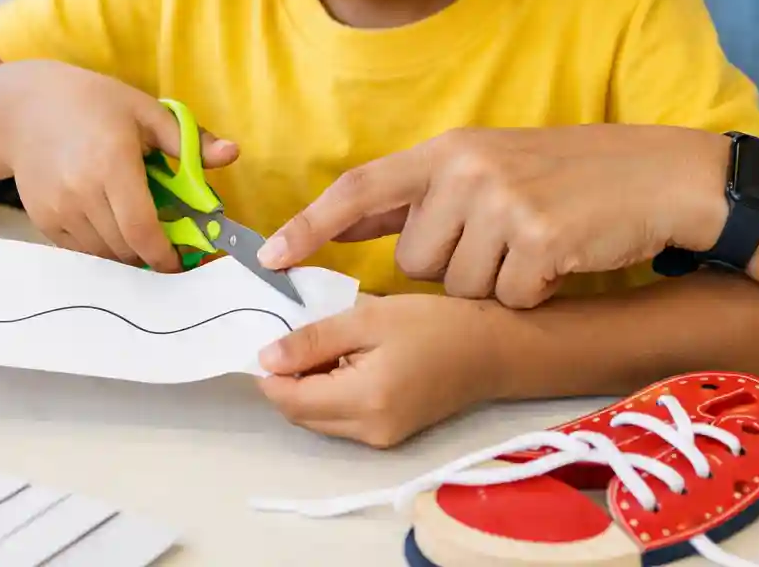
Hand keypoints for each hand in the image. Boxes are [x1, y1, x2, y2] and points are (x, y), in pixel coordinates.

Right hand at [2, 61, 237, 272]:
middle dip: (151, 254)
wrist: (25, 108)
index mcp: (113, 162)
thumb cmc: (93, 103)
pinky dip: (102, 248)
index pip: (144, 229)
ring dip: (128, 252)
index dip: (166, 254)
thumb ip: (189, 140)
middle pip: (126, 247)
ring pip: (104, 254)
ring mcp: (58, 209)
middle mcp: (82, 191)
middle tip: (169, 246)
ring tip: (140, 233)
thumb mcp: (145, 111)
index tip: (183, 259)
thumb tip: (233, 154)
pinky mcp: (42, 220)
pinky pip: (80, 251)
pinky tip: (112, 226)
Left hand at [257, 295, 506, 447]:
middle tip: (298, 335)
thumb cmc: (434, 324)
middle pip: (299, 414)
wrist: (493, 351)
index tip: (268, 336)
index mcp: (362, 401)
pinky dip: (331, 394)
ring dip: (308, 387)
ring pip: (317, 419)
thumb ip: (314, 339)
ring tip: (328, 345)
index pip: (288, 399)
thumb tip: (265, 358)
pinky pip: (341, 420)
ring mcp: (379, 440)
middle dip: (287, 379)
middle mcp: (367, 432)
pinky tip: (347, 363)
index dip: (268, 372)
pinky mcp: (389, 436)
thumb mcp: (369, 318)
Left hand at [259, 125, 728, 307]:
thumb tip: (354, 218)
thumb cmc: (573, 177)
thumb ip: (429, 190)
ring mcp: (503, 203)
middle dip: (451, 266)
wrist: (660, 177)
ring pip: (457, 286)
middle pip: (414, 260)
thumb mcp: (493, 164)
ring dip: (494, 282)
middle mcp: (466, 170)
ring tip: (534, 245)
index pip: (361, 187)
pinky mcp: (539, 240)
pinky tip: (559, 260)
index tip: (274, 257)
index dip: (313, 224)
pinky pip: (505, 298)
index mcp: (449, 148)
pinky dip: (531, 293)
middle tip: (503, 239)